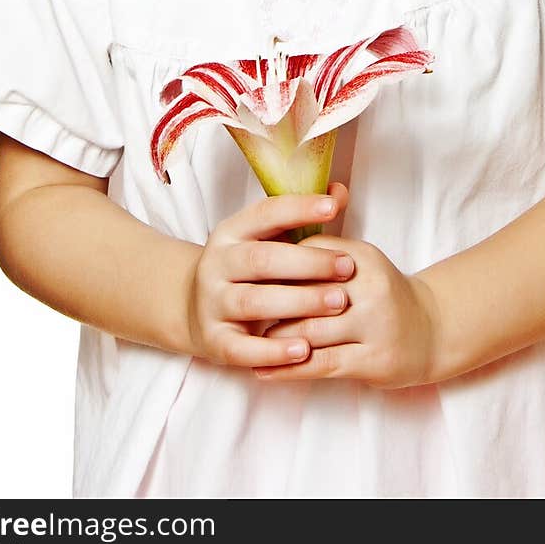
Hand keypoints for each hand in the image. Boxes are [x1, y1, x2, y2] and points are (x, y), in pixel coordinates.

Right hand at [186, 182, 356, 369]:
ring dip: (299, 302)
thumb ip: (302, 219)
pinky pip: (243, 349)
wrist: (195, 309)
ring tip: (338, 302)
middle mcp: (217, 264)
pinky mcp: (214, 341)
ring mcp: (213, 303)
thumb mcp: (267, 240)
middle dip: (309, 262)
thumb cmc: (248, 271)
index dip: (299, 208)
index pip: (265, 213)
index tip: (334, 207)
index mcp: (231, 232)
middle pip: (263, 259)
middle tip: (348, 267)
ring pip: (254, 302)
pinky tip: (305, 350)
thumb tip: (341, 192)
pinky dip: (274, 351)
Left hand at [254, 233, 440, 389]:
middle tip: (239, 308)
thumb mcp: (358, 263)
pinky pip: (320, 365)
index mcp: (362, 258)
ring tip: (248, 339)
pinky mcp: (372, 360)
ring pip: (308, 331)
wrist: (430, 330)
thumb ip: (319, 253)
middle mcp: (371, 288)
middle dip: (269, 302)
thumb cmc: (381, 294)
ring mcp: (374, 326)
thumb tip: (267, 245)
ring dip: (273, 338)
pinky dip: (286, 368)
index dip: (273, 267)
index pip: (306, 255)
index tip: (245, 274)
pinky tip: (262, 370)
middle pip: (304, 293)